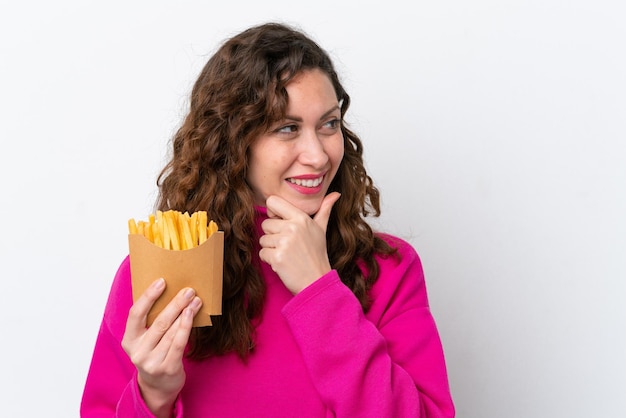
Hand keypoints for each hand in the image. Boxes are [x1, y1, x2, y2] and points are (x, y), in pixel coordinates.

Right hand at [121, 278, 201, 417]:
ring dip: (185, 313)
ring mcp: (152, 362)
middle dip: (175, 303)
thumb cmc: (155, 354)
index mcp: (128, 340)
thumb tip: (170, 291)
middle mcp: (138, 352)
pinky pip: (178, 343)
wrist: (158, 387)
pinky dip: (186, 327)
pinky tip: (192, 315)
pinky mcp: (167, 368)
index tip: (161, 281)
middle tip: (188, 290)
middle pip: (158, 322)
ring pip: (171, 331)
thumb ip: (151, 321)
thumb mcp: (146, 340)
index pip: (135, 314)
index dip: (148, 296)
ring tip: (196, 300)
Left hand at [259, 192, 339, 293]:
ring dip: (271, 248)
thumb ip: (324, 209)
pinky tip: (283, 263)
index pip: (272, 201)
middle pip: (265, 223)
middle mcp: (292, 227)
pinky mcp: (277, 257)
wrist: (316, 281)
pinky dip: (269, 260)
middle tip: (288, 245)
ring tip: (287, 254)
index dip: (273, 212)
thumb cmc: (317, 255)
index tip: (281, 223)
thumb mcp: (321, 229)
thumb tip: (336, 194)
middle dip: (273, 235)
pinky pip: (262, 253)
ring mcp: (284, 242)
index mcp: (301, 218)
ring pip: (263, 239)